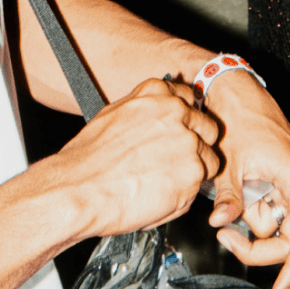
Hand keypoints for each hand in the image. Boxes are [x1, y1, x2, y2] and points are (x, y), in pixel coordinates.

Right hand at [55, 78, 220, 238]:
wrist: (79, 189)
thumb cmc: (89, 160)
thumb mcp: (115, 115)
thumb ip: (146, 111)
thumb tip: (158, 118)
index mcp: (157, 92)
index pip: (190, 98)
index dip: (186, 121)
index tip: (179, 133)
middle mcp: (176, 111)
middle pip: (208, 128)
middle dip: (196, 146)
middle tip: (173, 163)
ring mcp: (188, 141)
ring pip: (210, 159)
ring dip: (193, 173)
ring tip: (163, 184)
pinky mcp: (193, 173)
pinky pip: (199, 187)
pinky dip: (185, 196)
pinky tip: (160, 196)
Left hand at [200, 72, 289, 288]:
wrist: (237, 89)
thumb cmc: (236, 118)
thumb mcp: (227, 162)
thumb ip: (228, 198)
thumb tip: (221, 224)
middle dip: (258, 244)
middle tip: (224, 237)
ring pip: (282, 224)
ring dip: (255, 221)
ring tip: (230, 196)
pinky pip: (279, 209)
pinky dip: (258, 209)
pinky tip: (240, 192)